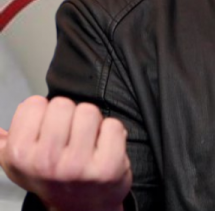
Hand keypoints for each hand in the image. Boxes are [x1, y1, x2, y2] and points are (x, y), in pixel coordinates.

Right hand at [0, 96, 130, 210]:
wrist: (80, 208)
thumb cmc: (52, 179)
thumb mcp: (19, 164)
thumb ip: (5, 143)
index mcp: (19, 155)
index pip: (34, 103)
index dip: (43, 113)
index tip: (46, 130)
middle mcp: (45, 161)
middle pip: (63, 104)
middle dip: (69, 116)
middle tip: (70, 137)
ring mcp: (77, 165)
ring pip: (89, 111)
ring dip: (92, 123)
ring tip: (87, 142)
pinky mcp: (107, 167)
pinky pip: (113, 126)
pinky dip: (112, 133)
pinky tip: (103, 148)